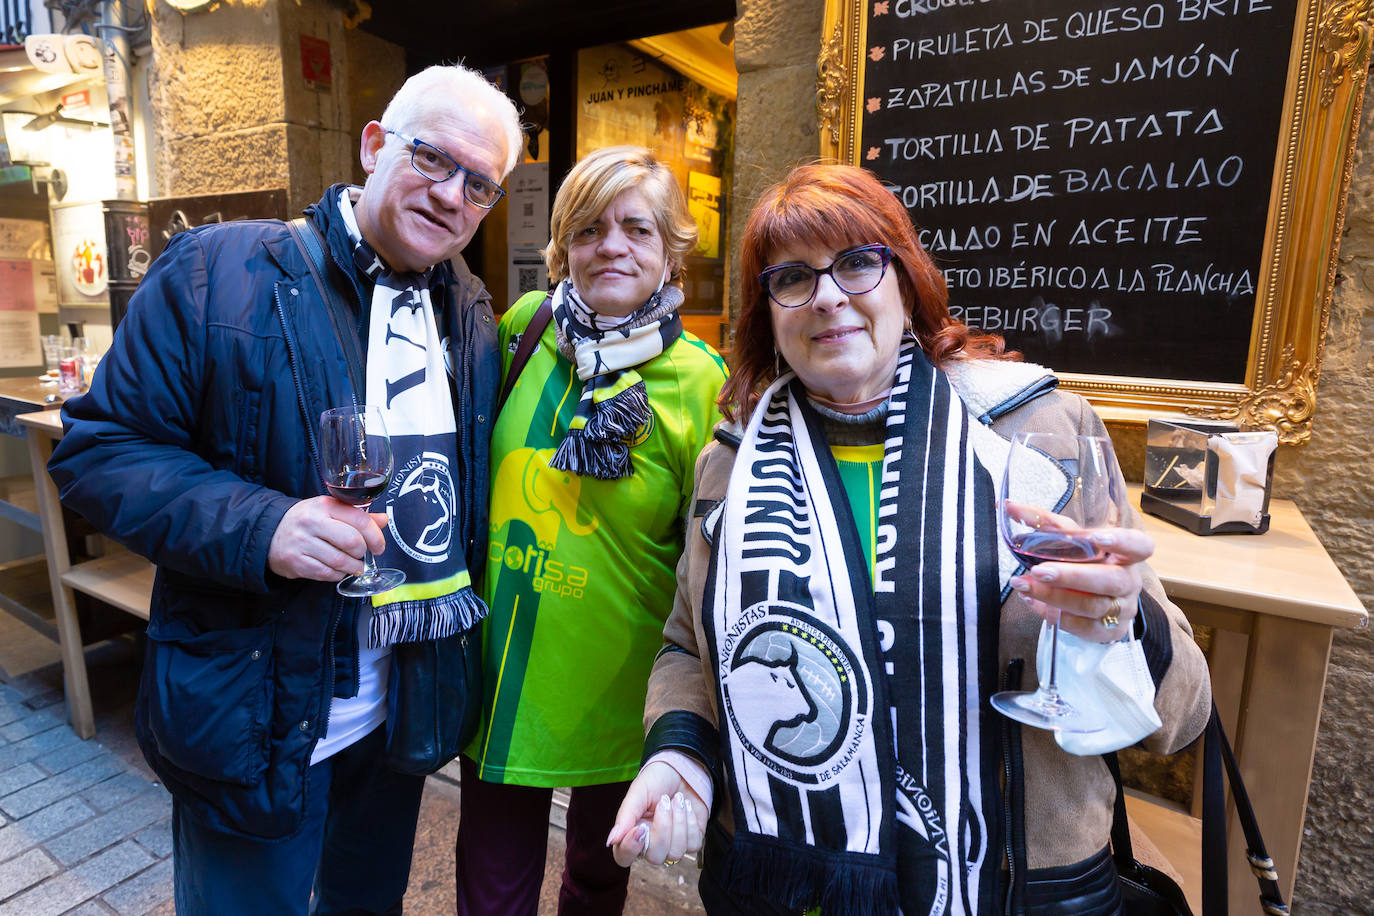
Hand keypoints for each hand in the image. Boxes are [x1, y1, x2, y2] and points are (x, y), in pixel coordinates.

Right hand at [267, 496, 388, 580]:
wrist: (270, 532)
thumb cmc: (307, 521)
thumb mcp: (330, 511)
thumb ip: (358, 516)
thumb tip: (383, 520)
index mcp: (325, 506)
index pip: (360, 520)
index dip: (376, 537)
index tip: (379, 547)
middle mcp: (312, 522)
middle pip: (352, 542)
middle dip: (363, 553)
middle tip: (362, 555)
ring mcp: (302, 543)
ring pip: (340, 561)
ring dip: (353, 567)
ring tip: (353, 565)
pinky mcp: (296, 562)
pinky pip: (326, 574)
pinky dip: (337, 575)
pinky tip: (337, 570)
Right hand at [606, 761, 705, 867]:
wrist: (682, 770)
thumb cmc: (656, 780)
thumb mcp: (638, 792)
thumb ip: (624, 817)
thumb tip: (611, 841)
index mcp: (632, 833)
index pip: (624, 857)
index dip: (631, 848)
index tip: (641, 827)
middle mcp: (651, 844)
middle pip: (655, 857)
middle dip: (663, 828)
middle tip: (664, 802)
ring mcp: (672, 845)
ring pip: (676, 853)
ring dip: (679, 821)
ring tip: (677, 800)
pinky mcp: (691, 841)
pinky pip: (693, 845)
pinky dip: (691, 822)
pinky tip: (687, 807)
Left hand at [1009, 525, 1152, 642]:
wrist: (1096, 603)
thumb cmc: (1085, 564)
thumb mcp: (1071, 541)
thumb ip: (1046, 523)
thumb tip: (1008, 506)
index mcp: (1126, 554)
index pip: (1140, 545)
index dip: (1122, 541)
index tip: (1096, 536)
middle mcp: (1128, 581)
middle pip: (1108, 579)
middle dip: (1071, 576)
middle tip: (1038, 570)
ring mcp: (1121, 608)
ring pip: (1091, 606)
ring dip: (1053, 596)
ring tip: (1023, 585)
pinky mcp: (1108, 631)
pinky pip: (1081, 626)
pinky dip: (1054, 615)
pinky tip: (1033, 602)